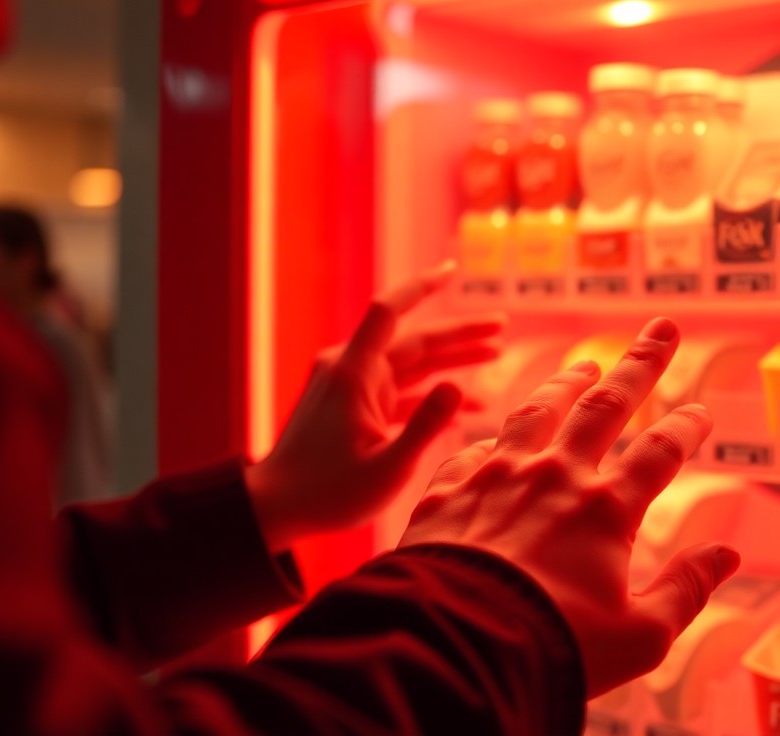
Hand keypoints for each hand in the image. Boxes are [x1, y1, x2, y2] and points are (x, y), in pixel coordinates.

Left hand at [246, 262, 502, 552]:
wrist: (277, 509)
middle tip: (502, 326)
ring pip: (412, 366)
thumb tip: (460, 386)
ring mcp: (353, 389)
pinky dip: (432, 395)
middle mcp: (352, 371)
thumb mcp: (388, 467)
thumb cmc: (327, 493)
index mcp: (355, 374)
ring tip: (496, 355)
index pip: (390, 311)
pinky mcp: (355, 408)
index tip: (452, 270)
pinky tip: (470, 404)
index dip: (421, 286)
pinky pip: (401, 392)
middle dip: (460, 334)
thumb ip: (427, 426)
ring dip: (451, 362)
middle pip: (414, 340)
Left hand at [399, 317, 741, 696]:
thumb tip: (729, 555)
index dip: (686, 428)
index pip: (659, 452)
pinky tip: (502, 436)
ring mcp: (498, 475)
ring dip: (565, 383)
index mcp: (606, 510)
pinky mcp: (449, 488)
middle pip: (606, 406)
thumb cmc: (553, 650)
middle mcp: (555, 477)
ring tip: (583, 365)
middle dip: (639, 365)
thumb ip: (686, 591)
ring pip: (538, 410)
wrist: (452, 649)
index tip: (702, 410)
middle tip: (661, 330)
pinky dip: (499, 438)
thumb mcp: (640, 638)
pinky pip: (478, 448)